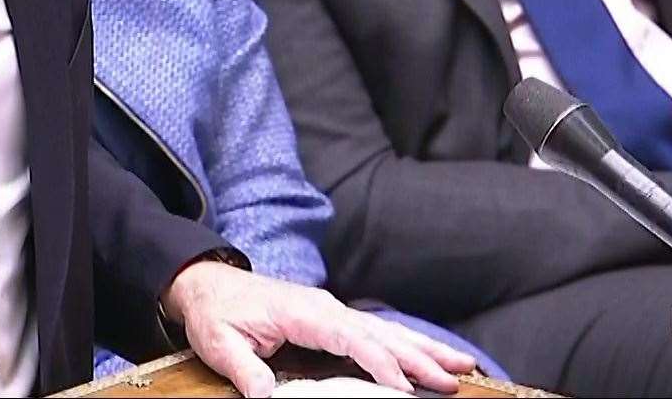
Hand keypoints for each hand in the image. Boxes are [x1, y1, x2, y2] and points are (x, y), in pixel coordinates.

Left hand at [160, 262, 473, 397]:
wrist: (208, 284)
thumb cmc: (215, 313)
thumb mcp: (220, 343)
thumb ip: (244, 370)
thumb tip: (266, 397)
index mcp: (302, 312)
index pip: (350, 337)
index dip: (379, 362)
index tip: (403, 386)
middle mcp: (325, 308)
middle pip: (381, 333)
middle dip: (419, 356)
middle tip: (456, 378)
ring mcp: (331, 311)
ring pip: (386, 330)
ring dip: (424, 348)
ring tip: (463, 365)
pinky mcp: (331, 319)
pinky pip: (376, 332)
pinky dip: (406, 344)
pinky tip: (429, 355)